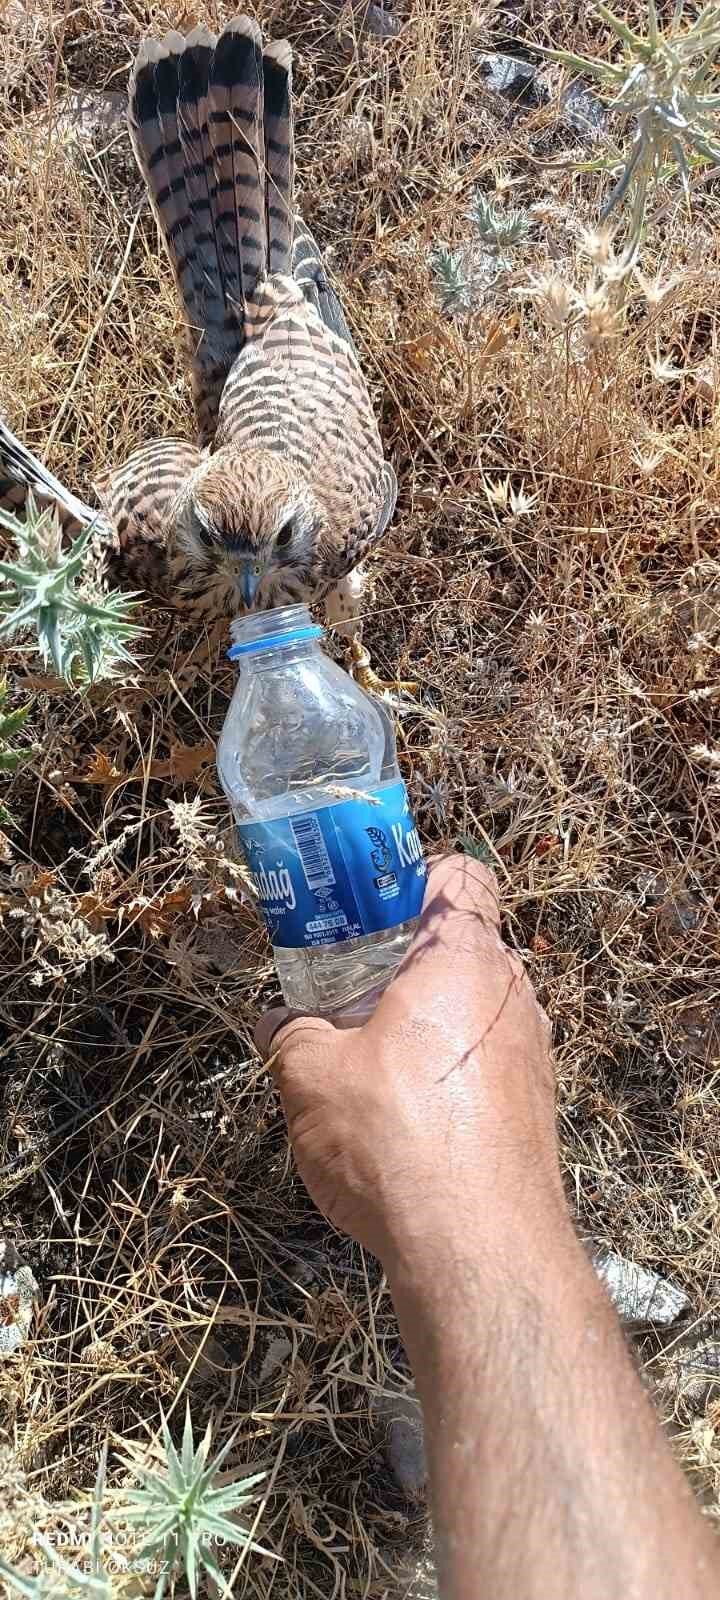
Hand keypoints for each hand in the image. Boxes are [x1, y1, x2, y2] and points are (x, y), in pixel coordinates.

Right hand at [256, 855, 561, 1265]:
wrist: (479, 1250)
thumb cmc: (396, 1141)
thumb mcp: (310, 1076)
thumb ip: (291, 1033)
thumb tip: (277, 1023)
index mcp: (464, 958)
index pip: (461, 876)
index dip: (413, 878)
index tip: (366, 908)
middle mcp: (511, 995)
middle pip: (461, 946)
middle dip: (402, 962)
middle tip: (345, 990)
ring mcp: (532, 1053)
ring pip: (472, 1009)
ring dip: (423, 1021)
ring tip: (364, 1060)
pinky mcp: (535, 1108)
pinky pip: (485, 1062)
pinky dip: (445, 1070)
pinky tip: (400, 1115)